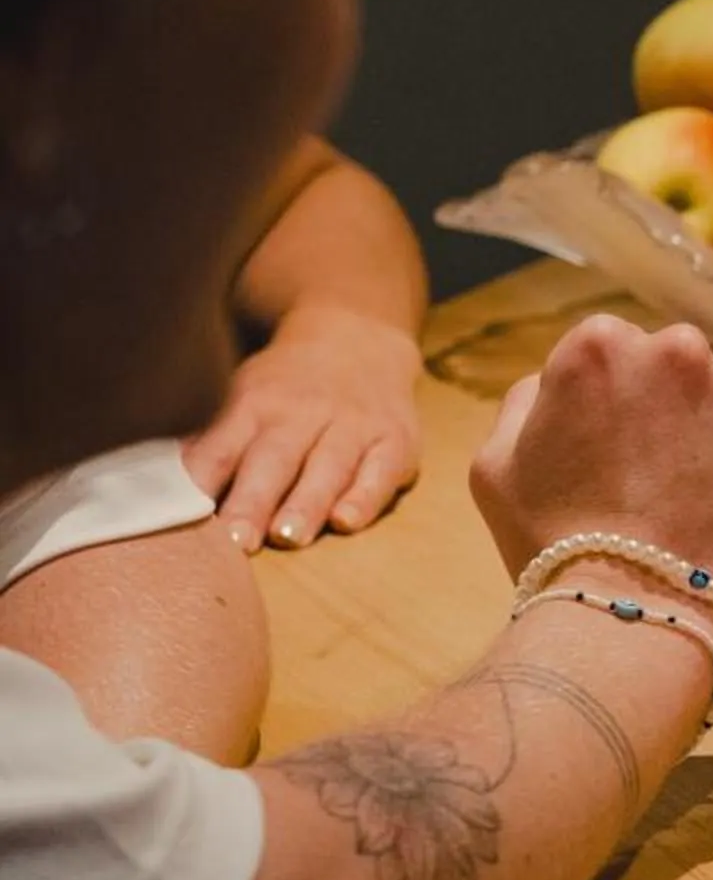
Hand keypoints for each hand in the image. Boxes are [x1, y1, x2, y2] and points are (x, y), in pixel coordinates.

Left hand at [184, 308, 422, 550]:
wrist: (358, 339)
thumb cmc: (285, 388)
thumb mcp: (240, 398)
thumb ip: (207, 444)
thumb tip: (150, 488)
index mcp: (254, 404)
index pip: (222, 447)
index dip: (204, 481)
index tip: (184, 516)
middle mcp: (303, 412)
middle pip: (275, 459)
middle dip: (255, 500)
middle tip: (237, 540)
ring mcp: (353, 425)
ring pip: (328, 466)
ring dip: (307, 502)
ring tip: (289, 536)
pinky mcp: (395, 440)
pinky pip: (381, 471)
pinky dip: (366, 496)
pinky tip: (348, 520)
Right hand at [468, 317, 712, 638]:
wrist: (641, 625)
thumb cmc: (557, 549)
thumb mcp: (498, 465)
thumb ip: (530, 401)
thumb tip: (560, 379)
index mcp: (601, 347)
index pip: (618, 353)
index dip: (617, 407)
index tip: (617, 454)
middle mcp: (679, 350)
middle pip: (682, 370)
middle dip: (674, 413)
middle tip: (661, 486)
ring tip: (702, 511)